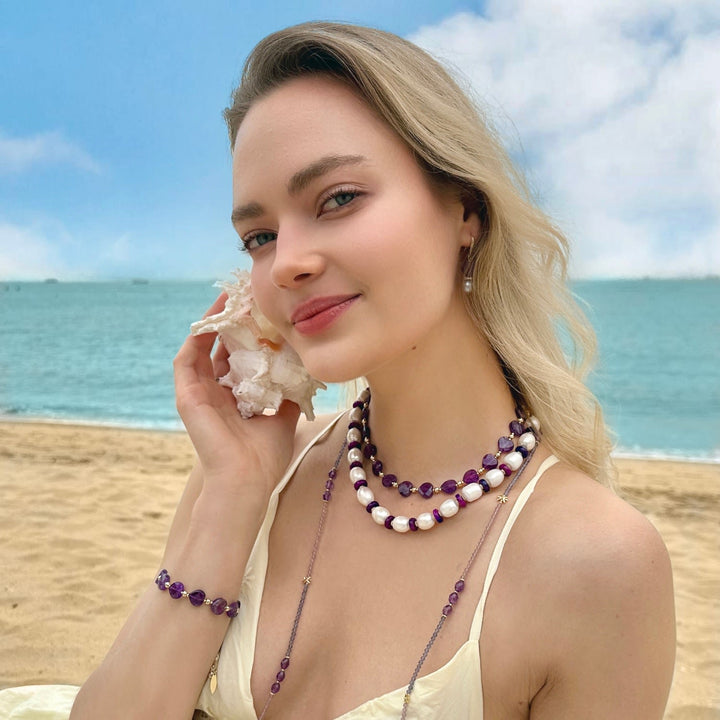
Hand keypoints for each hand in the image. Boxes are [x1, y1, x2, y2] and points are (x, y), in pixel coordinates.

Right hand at [173, 293, 299, 500]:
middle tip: (247, 296)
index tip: (263, 313)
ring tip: (230, 299)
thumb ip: (288, 390)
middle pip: (219, 348)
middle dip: (232, 322)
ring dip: (213, 323)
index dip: (249, 335)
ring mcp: (198, 393)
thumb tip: (303, 368)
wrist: (247, 480)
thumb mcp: (283, 414)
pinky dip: (197, 336)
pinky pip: (187, 358)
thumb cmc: (266, 456)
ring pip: (201, 348)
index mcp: (235, 398)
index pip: (239, 358)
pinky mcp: (186, 395)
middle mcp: (215, 392)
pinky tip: (214, 318)